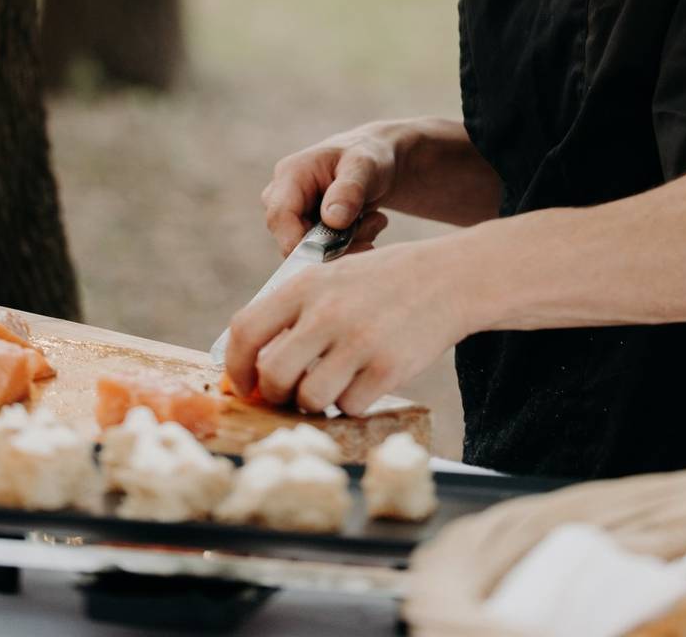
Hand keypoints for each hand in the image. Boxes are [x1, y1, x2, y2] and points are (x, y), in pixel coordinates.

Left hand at [225, 238, 468, 414]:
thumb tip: (254, 369)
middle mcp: (327, 312)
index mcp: (304, 286)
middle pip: (273, 375)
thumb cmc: (382, 284)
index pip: (245, 331)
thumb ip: (292, 314)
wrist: (449, 279)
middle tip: (289, 396)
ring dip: (315, 403)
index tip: (244, 384)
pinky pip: (349, 406)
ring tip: (330, 388)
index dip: (236, 366)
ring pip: (309, 398)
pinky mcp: (388, 368)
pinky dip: (351, 404)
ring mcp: (359, 341)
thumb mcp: (331, 278)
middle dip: (275, 395)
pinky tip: (363, 383)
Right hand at [262, 121, 411, 255]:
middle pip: (291, 239)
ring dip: (347, 245)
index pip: (280, 216)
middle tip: (372, 226)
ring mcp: (291, 216)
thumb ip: (349, 190)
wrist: (374, 163)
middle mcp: (281, 197)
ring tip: (374, 220)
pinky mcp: (304, 231)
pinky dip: (348, 246)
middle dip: (334, 245)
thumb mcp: (365, 166)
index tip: (333, 253)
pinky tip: (366, 226)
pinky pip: (321, 253)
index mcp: (290, 174)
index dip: (299, 242)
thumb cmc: (366, 157)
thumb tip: (333, 220)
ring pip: (309, 251)